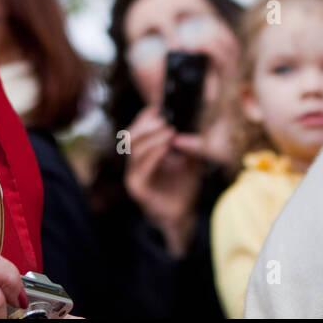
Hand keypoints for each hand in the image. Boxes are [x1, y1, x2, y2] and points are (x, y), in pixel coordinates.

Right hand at [123, 107, 202, 254]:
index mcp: (144, 154)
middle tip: (165, 121)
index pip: (136, 130)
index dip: (144, 118)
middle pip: (130, 136)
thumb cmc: (185, 186)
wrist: (185, 215)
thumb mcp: (190, 157)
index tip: (157, 108)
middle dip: (146, 125)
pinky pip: (142, 167)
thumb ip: (189, 142)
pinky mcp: (138, 188)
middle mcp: (135, 164)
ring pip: (134, 149)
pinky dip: (154, 155)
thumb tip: (192, 120)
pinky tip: (166, 148)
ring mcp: (134, 176)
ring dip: (153, 138)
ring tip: (170, 132)